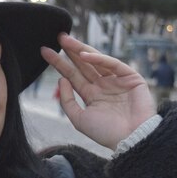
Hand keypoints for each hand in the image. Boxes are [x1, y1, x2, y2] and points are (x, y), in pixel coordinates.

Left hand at [41, 33, 155, 149]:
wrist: (130, 140)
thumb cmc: (105, 133)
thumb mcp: (79, 119)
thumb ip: (68, 100)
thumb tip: (61, 80)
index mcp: (91, 95)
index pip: (72, 75)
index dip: (59, 63)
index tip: (45, 51)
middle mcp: (103, 85)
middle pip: (82, 64)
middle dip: (70, 51)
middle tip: (58, 37)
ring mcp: (116, 80)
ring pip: (96, 60)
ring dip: (81, 49)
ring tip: (66, 40)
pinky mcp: (131, 77)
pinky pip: (113, 64)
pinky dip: (100, 59)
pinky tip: (84, 55)